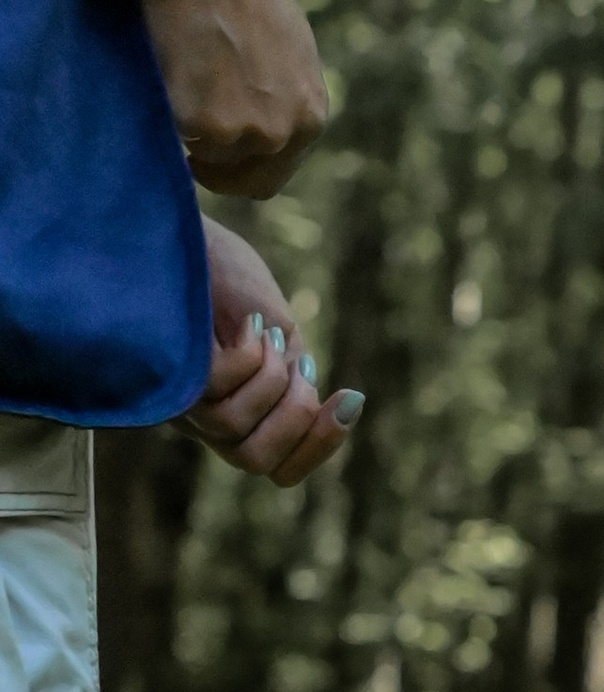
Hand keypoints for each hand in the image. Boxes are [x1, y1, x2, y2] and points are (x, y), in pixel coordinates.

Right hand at [141, 0, 328, 197]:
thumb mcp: (288, 56)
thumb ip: (279, 101)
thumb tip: (255, 131)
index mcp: (311, 118)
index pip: (269, 179)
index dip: (235, 172)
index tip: (209, 157)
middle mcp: (283, 134)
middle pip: (240, 183)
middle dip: (212, 168)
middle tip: (186, 141)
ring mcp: (244, 133)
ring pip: (203, 159)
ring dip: (187, 133)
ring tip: (182, 81)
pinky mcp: (203, 125)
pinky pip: (172, 138)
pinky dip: (164, 115)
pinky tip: (169, 72)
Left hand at [184, 215, 360, 488]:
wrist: (176, 224)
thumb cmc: (224, 273)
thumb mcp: (276, 329)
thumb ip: (293, 374)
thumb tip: (328, 406)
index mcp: (234, 411)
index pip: (275, 467)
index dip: (318, 448)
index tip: (350, 398)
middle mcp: (200, 415)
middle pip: (254, 460)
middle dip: (298, 421)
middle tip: (306, 369)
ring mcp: (178, 394)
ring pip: (234, 429)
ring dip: (270, 381)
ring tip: (267, 334)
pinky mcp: (164, 369)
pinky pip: (215, 391)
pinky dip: (249, 359)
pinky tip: (250, 322)